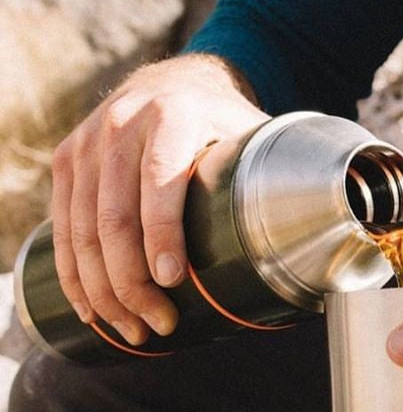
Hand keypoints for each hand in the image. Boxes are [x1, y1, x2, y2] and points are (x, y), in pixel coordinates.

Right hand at [51, 54, 267, 344]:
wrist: (178, 82)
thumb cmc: (225, 120)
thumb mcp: (253, 131)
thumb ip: (280, 171)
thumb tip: (332, 231)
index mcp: (171, 116)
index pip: (159, 184)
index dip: (161, 236)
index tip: (171, 282)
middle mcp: (120, 126)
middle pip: (112, 218)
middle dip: (131, 283)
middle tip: (158, 324)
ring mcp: (87, 145)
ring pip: (81, 231)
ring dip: (103, 291)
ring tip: (133, 329)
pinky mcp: (68, 163)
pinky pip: (62, 228)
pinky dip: (75, 275)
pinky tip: (94, 309)